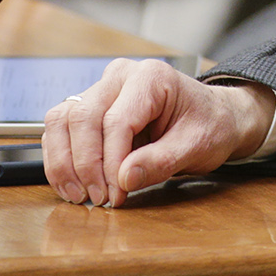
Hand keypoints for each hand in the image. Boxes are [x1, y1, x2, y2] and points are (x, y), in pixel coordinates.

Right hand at [41, 60, 274, 206]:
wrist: (214, 118)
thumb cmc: (209, 125)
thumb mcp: (197, 146)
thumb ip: (162, 161)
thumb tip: (123, 179)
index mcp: (151, 77)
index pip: (116, 120)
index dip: (111, 161)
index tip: (115, 194)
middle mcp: (120, 76)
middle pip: (82, 117)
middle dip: (85, 164)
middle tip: (99, 199)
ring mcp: (102, 89)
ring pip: (62, 120)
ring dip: (64, 162)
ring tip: (81, 196)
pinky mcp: (90, 107)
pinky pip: (61, 130)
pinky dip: (60, 159)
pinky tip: (73, 186)